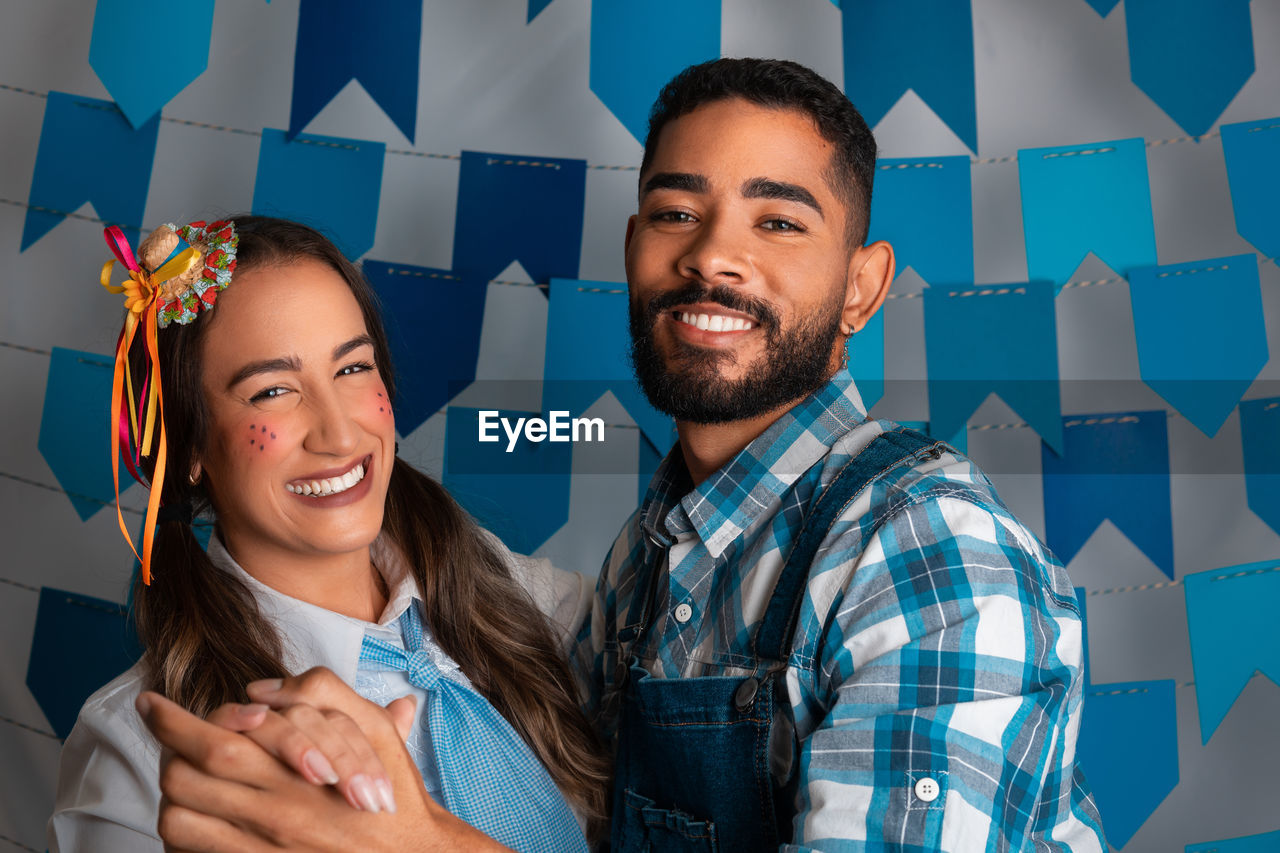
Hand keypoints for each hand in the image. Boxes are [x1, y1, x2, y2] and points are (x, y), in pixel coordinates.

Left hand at [138, 673, 507, 851]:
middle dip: (162, 750)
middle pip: (183, 777)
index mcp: (297, 773)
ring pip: (178, 818)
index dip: (171, 720)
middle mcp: (271, 814)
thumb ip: (324, 695)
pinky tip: (194, 815)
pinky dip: (182, 832)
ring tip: (178, 774)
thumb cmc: (394, 796)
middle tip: (158, 731)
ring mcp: (259, 850)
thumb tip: (265, 688)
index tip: (153, 704)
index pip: (214, 738)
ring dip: (171, 792)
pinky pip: (194, 851)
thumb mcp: (375, 731)